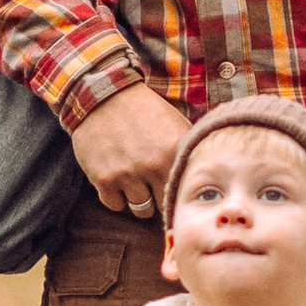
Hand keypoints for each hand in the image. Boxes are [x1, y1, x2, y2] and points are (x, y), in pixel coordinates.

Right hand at [71, 81, 194, 218]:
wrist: (102, 96)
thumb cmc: (143, 110)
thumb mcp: (174, 122)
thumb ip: (188, 149)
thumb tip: (203, 175)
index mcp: (173, 150)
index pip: (185, 189)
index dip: (181, 193)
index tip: (177, 192)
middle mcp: (152, 165)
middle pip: (165, 204)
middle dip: (162, 199)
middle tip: (156, 188)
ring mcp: (126, 174)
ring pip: (141, 210)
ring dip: (140, 200)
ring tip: (137, 183)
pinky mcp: (103, 179)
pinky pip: (116, 205)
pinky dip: (118, 197)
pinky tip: (119, 181)